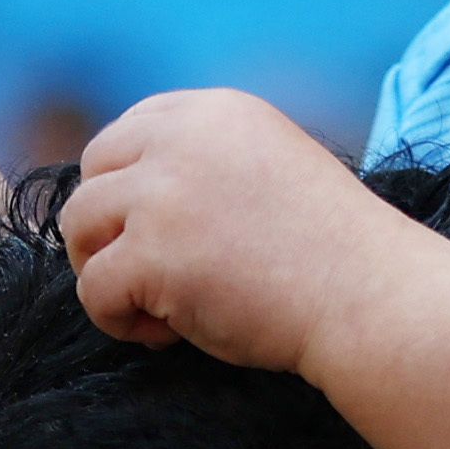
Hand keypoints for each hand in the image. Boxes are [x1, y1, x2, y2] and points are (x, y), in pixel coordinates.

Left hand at [59, 89, 391, 370]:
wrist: (370, 299)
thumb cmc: (331, 254)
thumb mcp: (269, 169)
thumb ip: (207, 163)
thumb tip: (130, 192)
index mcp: (215, 112)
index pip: (125, 132)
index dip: (125, 189)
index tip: (154, 233)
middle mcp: (182, 139)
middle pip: (91, 174)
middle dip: (106, 229)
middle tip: (147, 276)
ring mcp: (163, 195)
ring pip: (78, 228)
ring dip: (104, 271)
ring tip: (156, 308)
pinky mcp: (151, 255)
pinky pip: (94, 290)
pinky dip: (119, 321)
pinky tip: (170, 336)